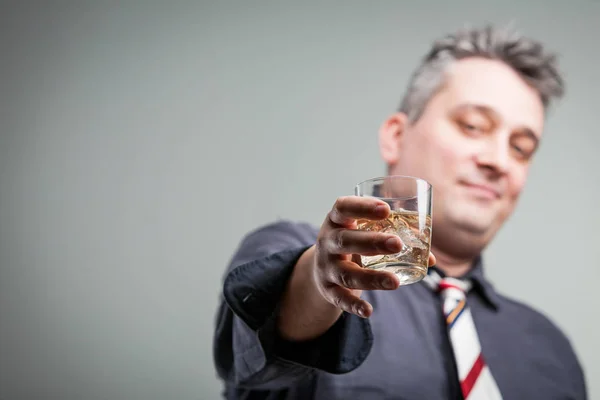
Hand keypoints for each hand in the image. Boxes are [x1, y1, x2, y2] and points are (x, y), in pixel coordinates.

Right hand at [313, 196, 435, 317]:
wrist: (320, 268)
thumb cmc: (352, 243)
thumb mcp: (363, 233)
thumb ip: (392, 238)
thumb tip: (430, 258)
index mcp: (337, 221)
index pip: (343, 208)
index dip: (363, 207)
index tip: (386, 210)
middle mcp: (327, 242)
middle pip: (345, 240)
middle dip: (372, 242)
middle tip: (397, 244)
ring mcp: (326, 267)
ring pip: (346, 273)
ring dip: (371, 277)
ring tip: (394, 282)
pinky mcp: (327, 289)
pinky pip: (339, 298)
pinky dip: (353, 305)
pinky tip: (368, 311)